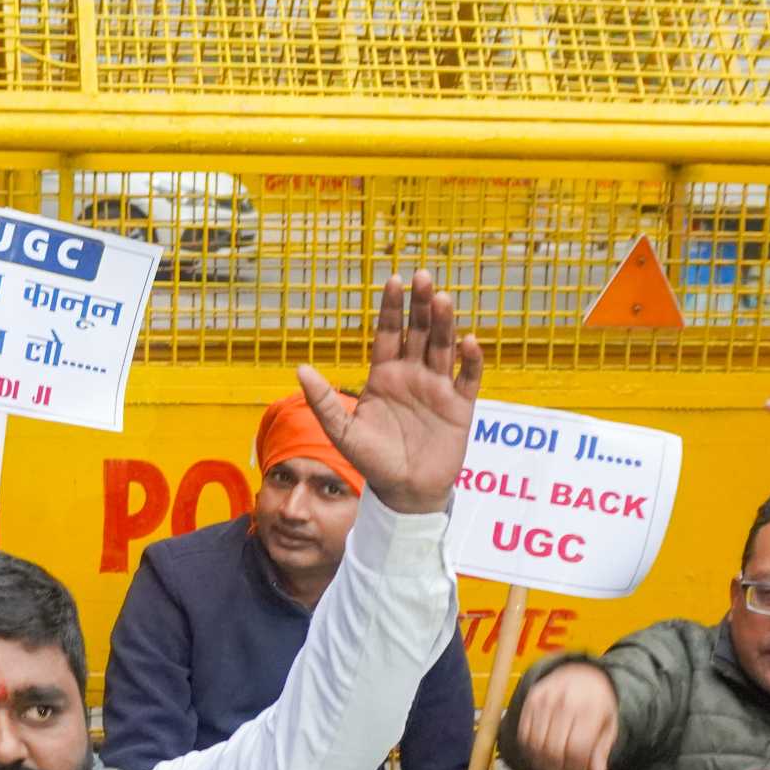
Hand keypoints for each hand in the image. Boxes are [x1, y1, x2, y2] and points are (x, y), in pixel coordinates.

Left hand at [296, 271, 480, 514]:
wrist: (405, 492)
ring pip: (443, 347)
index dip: (392, 308)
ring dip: (444, 323)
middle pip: (418, 332)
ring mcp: (437, 388)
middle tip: (422, 277)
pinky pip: (468, 378)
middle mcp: (412, 375)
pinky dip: (470, 360)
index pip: (389, 333)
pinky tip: (468, 341)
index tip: (394, 281)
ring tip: (443, 299)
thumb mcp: (342, 431)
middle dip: (420, 305)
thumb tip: (300, 368)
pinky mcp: (460, 406)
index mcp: (384, 375)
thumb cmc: (372, 462)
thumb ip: (323, 401)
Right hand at [516, 662, 620, 769]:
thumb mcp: (608, 726)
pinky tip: (538, 755)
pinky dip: (529, 749)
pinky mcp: (531, 699)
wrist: (582, 672)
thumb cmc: (597, 703)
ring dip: (540, 763)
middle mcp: (565, 702)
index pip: (576, 749)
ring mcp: (546, 699)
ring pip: (536, 744)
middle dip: (556, 769)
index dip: (575, 768)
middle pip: (553, 750)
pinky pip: (524, 733)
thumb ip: (602, 752)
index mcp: (590, 709)